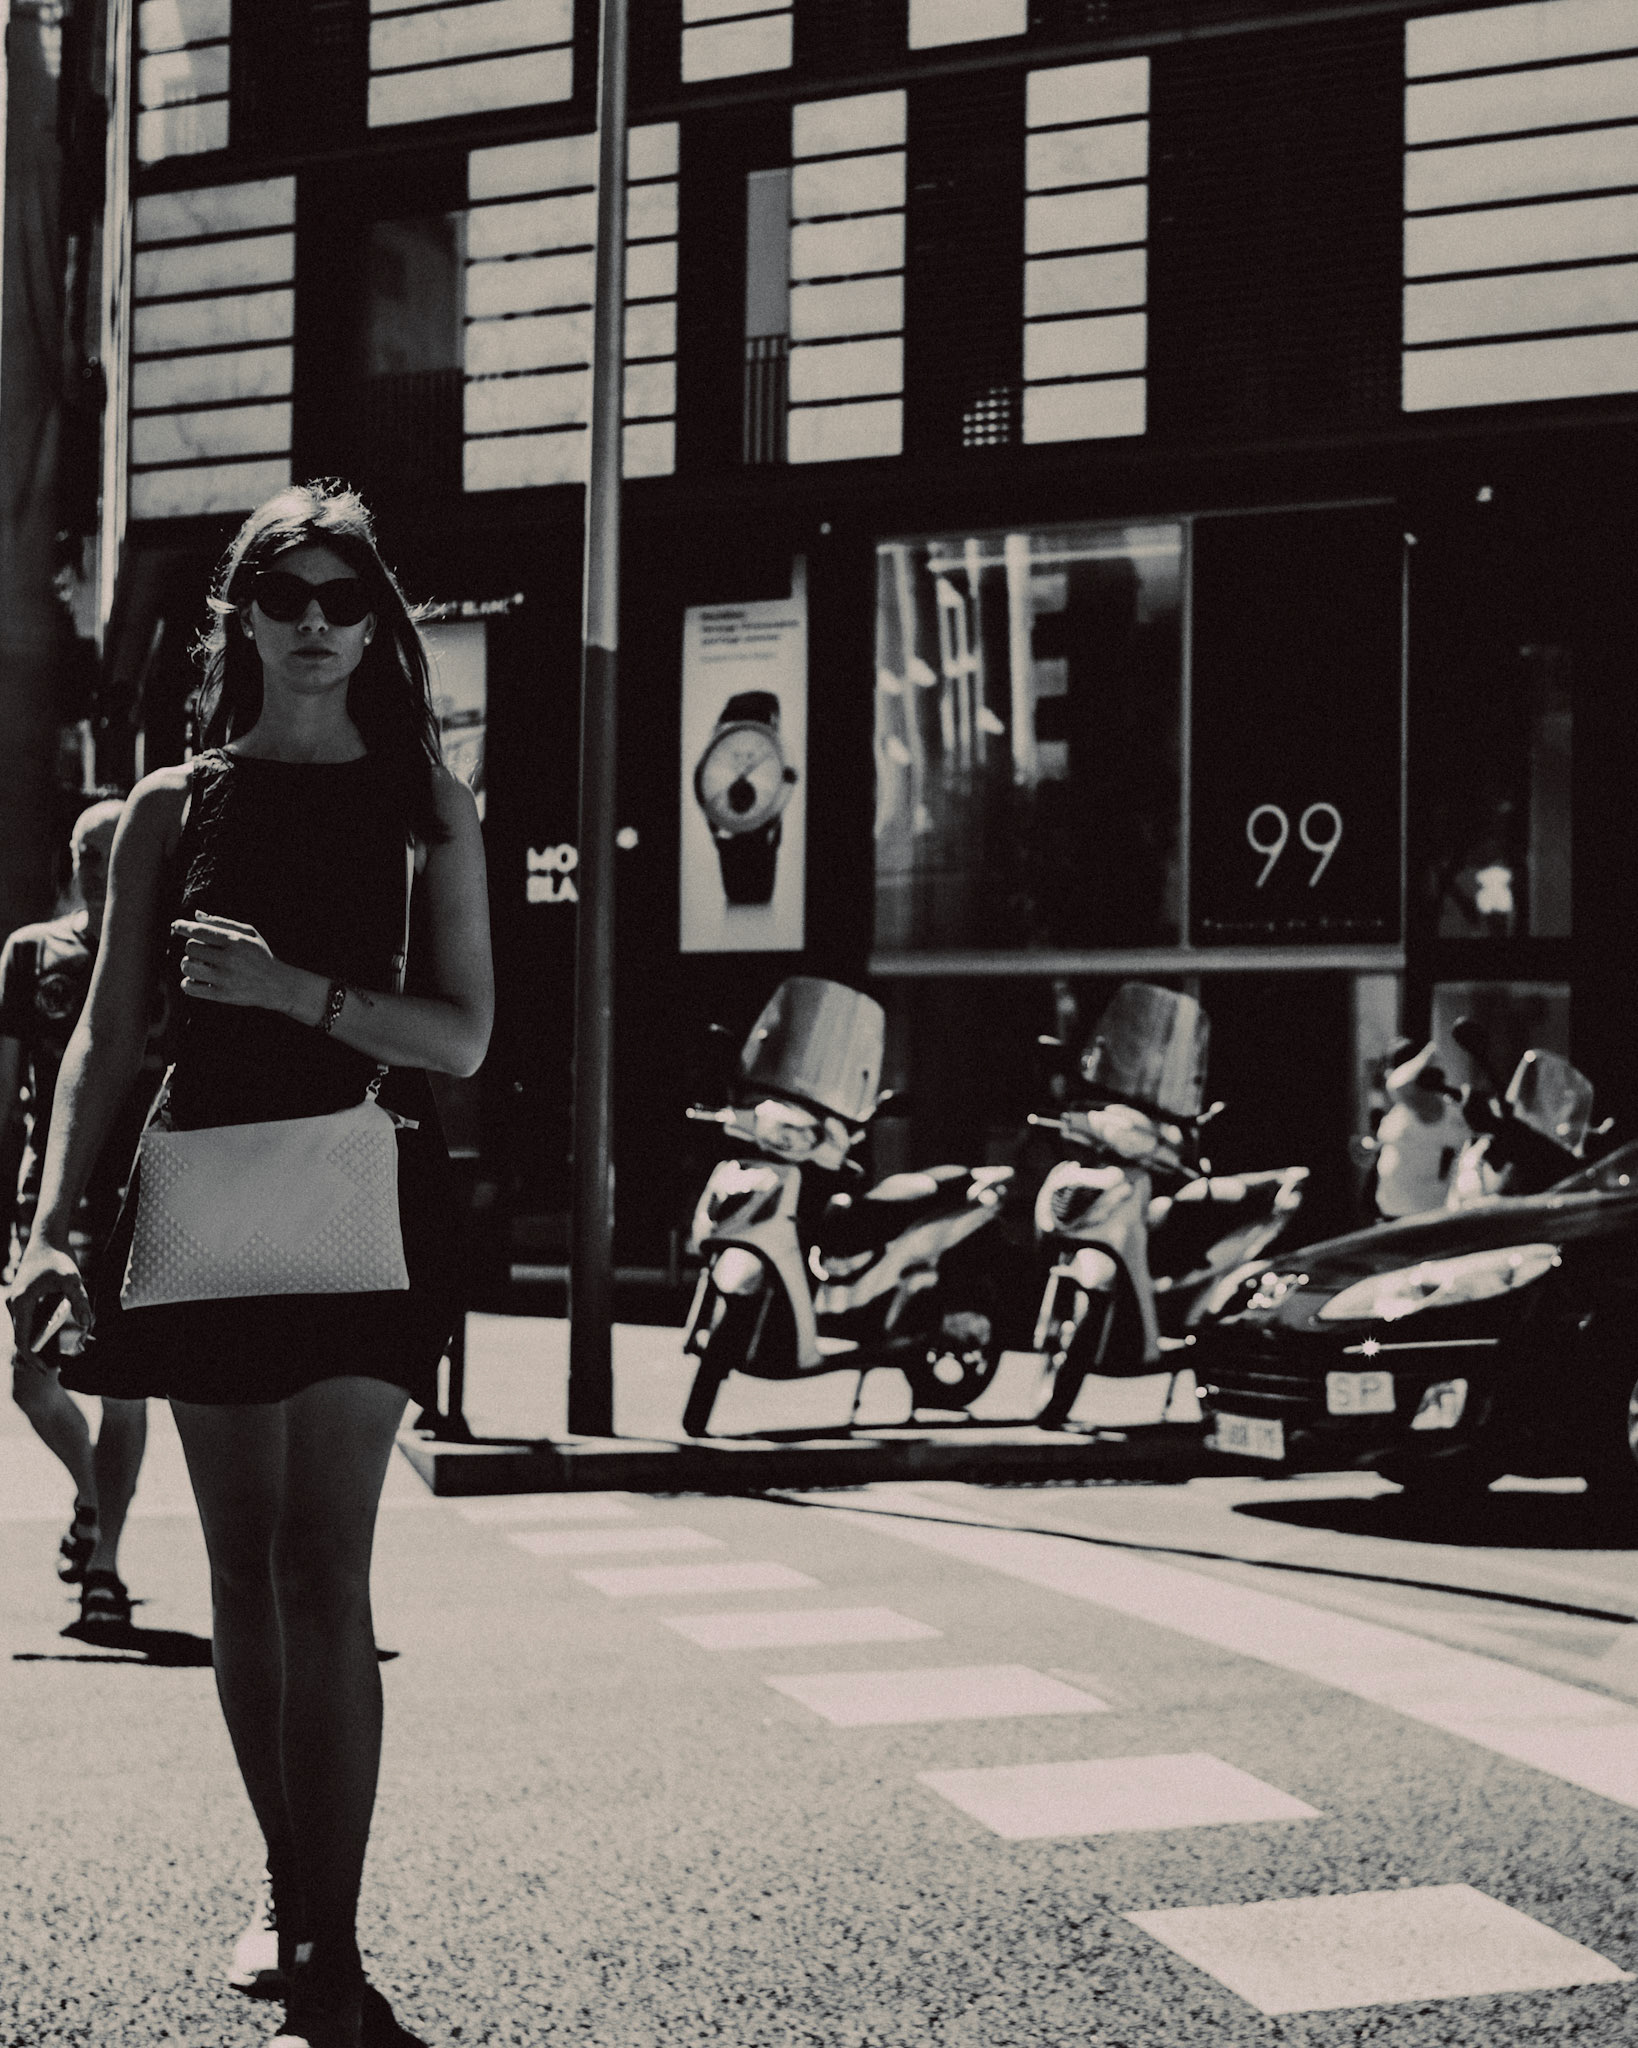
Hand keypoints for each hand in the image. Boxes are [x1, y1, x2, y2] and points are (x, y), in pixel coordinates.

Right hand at [6, 1240, 91, 1364]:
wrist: (47, 1238)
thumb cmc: (59, 1258)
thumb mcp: (73, 1279)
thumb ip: (80, 1302)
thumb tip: (88, 1324)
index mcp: (21, 1302)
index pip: (21, 1340)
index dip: (32, 1358)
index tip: (45, 1370)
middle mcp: (12, 1303)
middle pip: (19, 1338)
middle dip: (34, 1355)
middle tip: (50, 1369)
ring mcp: (14, 1300)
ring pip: (21, 1330)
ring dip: (34, 1344)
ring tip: (52, 1359)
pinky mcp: (20, 1298)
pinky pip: (25, 1321)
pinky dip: (35, 1332)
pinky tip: (49, 1338)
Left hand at [173, 914, 292, 1012]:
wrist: (277, 985)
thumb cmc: (260, 955)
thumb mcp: (248, 933)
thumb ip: (222, 922)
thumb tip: (196, 915)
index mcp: (235, 941)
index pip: (200, 931)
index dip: (183, 927)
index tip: (175, 925)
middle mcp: (229, 959)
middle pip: (191, 947)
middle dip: (192, 947)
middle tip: (202, 951)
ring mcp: (224, 978)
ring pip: (187, 966)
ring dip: (188, 963)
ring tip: (199, 964)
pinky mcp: (221, 995)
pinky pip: (190, 987)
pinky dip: (188, 982)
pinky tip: (197, 979)